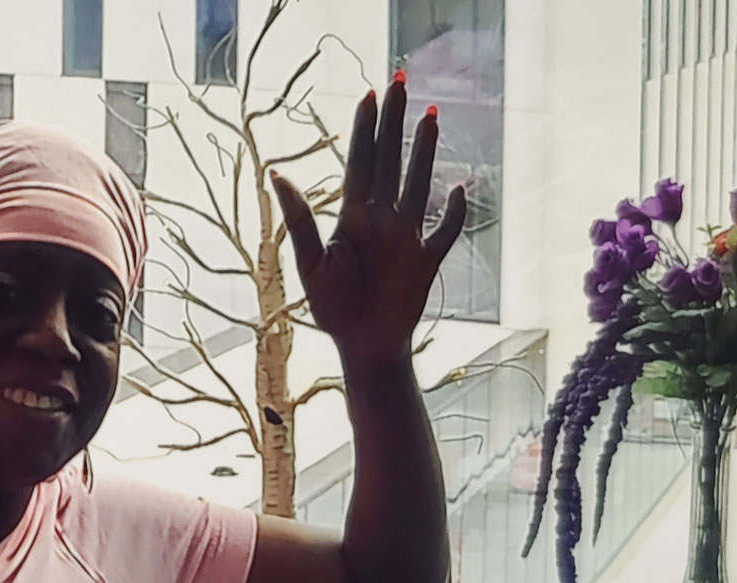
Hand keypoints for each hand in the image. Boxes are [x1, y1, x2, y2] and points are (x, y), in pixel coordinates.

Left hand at [273, 78, 467, 363]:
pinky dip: (455, 211)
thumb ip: (299, 218)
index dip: (364, 129)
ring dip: (424, 152)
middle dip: (394, 123)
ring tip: (431, 116)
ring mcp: (406, 236)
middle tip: (402, 83)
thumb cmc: (330, 307)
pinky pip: (445, 230)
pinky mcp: (426, 260)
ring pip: (418, 183)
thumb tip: (275, 174)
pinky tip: (461, 186)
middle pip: (389, 160)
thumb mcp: (310, 262)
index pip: (360, 161)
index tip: (370, 95)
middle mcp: (381, 218)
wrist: (361, 345)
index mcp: (351, 216)